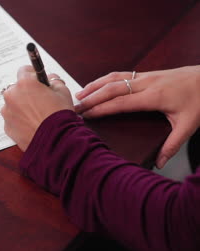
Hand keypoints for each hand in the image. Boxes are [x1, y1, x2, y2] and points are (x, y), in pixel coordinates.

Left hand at [1, 66, 73, 151]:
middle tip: (39, 100)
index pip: (24, 70)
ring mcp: (7, 112)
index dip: (32, 75)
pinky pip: (12, 119)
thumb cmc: (60, 115)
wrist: (56, 141)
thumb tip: (51, 79)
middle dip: (26, 92)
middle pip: (16, 88)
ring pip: (13, 104)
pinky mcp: (7, 126)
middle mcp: (11, 95)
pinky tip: (32, 124)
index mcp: (24, 83)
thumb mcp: (63, 91)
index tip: (37, 79)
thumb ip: (54, 81)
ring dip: (21, 106)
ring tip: (36, 115)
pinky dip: (19, 120)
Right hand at [75, 65, 199, 168]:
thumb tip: (159, 163)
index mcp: (155, 97)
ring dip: (94, 85)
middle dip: (91, 97)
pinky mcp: (147, 74)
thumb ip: (172, 144)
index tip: (86, 115)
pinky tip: (97, 85)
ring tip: (79, 94)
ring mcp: (146, 76)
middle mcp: (147, 83)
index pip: (121, 102)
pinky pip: (120, 75)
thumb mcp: (189, 124)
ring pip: (114, 78)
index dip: (101, 108)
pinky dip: (105, 80)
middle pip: (111, 88)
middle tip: (74, 107)